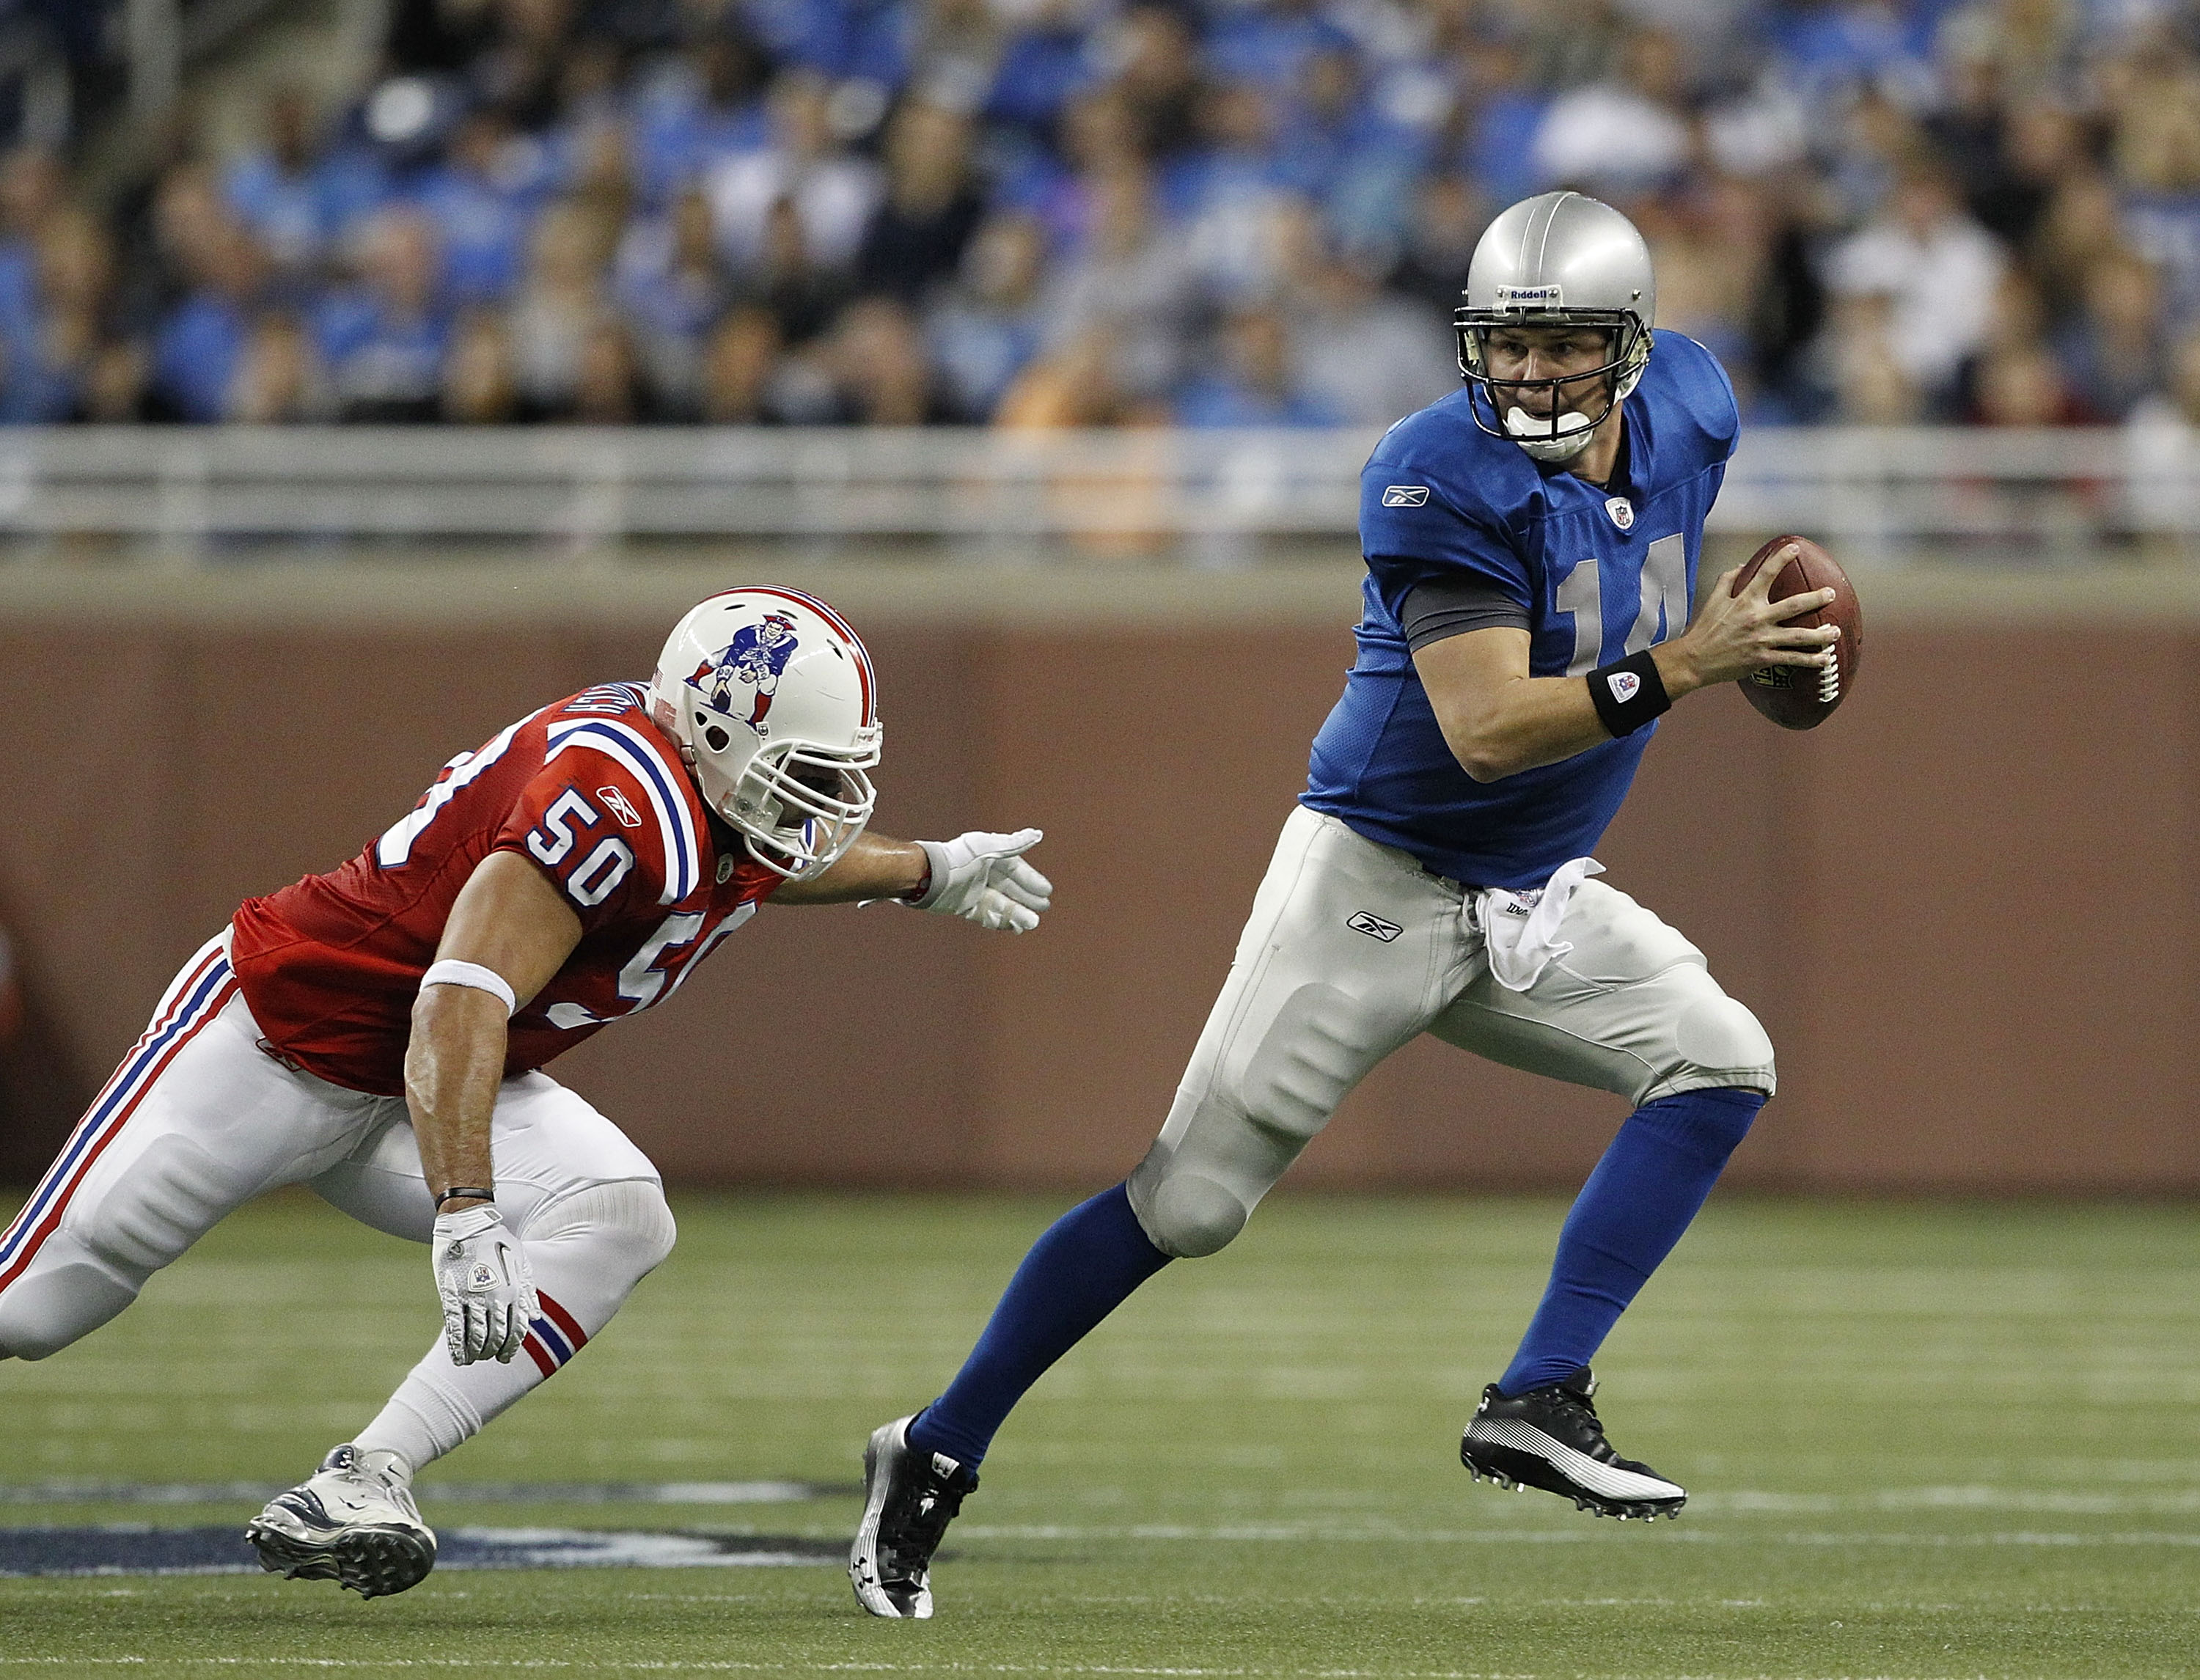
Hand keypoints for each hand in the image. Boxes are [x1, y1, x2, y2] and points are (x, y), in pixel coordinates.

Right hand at [432, 1204, 538, 1364]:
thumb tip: (537, 1317)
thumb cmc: (497, 1241)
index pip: (516, 1330)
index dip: (510, 1348)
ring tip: (472, 1360)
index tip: (505, 1358)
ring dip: (475, 1353)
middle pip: (496, 1337)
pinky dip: (457, 1346)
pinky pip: (454, 1327)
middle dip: (492, 1352)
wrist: (468, 1222)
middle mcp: (496, 1297)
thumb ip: (528, 1290)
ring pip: (475, 1336)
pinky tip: (458, 1358)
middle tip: (487, 1357)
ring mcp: (472, 1297)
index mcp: (514, 1290)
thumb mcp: (520, 1261)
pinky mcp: (451, 1294)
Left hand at [908, 828, 1052, 932]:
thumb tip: (1037, 834)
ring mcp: (973, 890)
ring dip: (1017, 913)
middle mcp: (982, 873)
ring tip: (1032, 923)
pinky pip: (986, 915)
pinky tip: (1013, 928)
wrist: (927, 877)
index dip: (1031, 880)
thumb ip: (1013, 844)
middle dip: (1027, 898)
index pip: (1016, 869)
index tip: (1046, 891)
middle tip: (1043, 908)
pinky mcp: (963, 905)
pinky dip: (999, 921)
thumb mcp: (987, 848)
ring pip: (1001, 904)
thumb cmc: (958, 859)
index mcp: (990, 857)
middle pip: (1010, 888)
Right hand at [1666, 547, 1840, 690]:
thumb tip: (1745, 565)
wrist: (1695, 660)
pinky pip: (1791, 659)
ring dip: (1820, 634)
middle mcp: (1756, 618)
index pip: (1766, 573)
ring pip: (1798, 636)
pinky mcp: (1762, 659)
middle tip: (1831, 593)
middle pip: (1794, 605)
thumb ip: (1728, 579)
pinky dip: (1810, 660)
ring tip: (1835, 632)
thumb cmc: (1704, 629)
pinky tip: (1825, 659)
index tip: (1795, 549)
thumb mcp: (1713, 599)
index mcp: (1744, 600)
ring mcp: (1761, 640)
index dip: (1781, 558)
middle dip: (1816, 598)